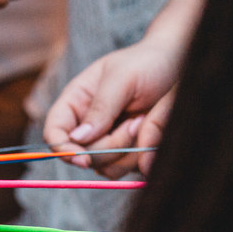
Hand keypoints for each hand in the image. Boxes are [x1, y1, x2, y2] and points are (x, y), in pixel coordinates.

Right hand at [44, 41, 182, 177]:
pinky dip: (138, 156)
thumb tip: (77, 138)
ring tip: (143, 120)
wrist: (178, 64)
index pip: (54, 132)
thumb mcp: (121, 79)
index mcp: (75, 103)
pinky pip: (123, 168)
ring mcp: (105, 140)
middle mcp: (86, 125)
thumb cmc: (146, 63)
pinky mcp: (124, 151)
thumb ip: (100, 108)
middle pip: (82, 155)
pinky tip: (148, 130)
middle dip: (109, 145)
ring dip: (126, 151)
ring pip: (103, 167)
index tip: (83, 158)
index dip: (62, 148)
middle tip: (135, 121)